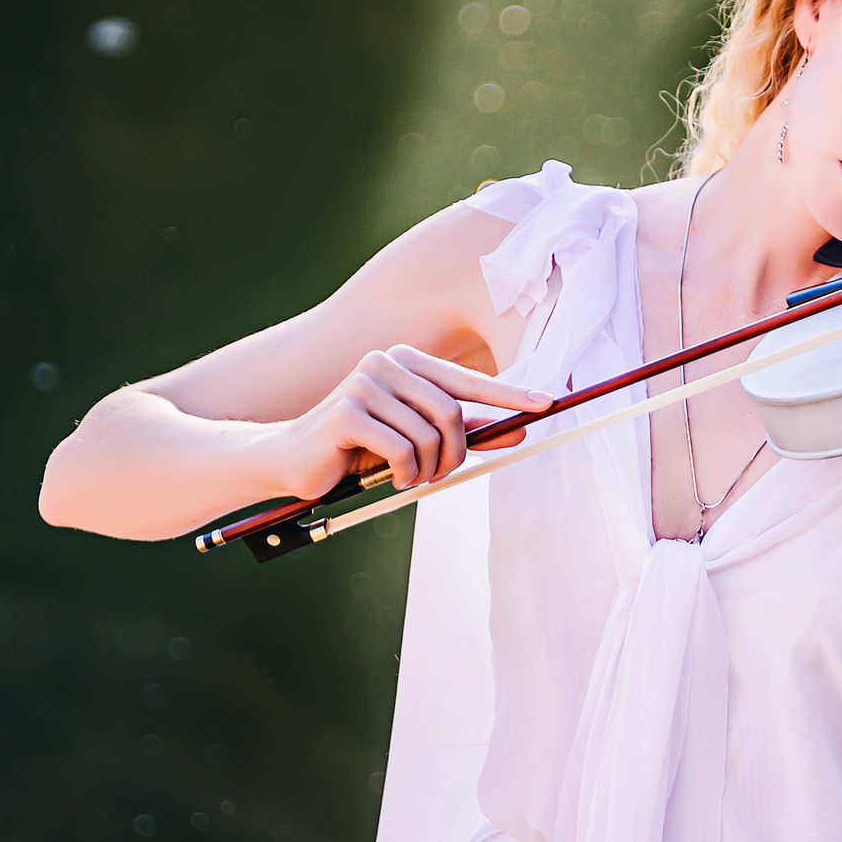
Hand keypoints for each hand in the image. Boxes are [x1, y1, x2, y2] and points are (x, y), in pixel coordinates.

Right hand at [271, 345, 551, 497]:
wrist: (294, 459)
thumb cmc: (360, 449)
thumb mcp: (417, 439)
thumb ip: (464, 433)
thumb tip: (519, 433)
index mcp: (407, 362)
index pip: (469, 379)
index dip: (510, 394)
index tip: (547, 404)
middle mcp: (387, 363)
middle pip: (453, 412)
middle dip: (456, 454)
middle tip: (442, 476)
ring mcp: (364, 383)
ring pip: (429, 434)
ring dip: (428, 469)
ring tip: (411, 477)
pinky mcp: (345, 411)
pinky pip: (401, 449)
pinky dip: (405, 474)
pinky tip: (392, 479)